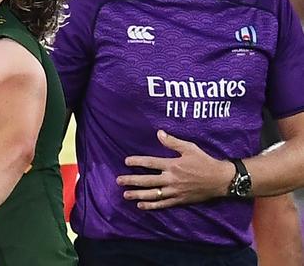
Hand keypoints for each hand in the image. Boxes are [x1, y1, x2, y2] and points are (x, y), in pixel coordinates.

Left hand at [116, 130, 235, 209]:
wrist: (220, 180)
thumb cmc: (204, 161)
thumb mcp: (190, 148)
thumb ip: (173, 142)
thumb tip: (159, 133)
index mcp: (173, 165)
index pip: (151, 163)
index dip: (137, 162)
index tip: (126, 161)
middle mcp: (171, 179)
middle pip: (148, 180)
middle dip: (132, 180)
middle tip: (118, 180)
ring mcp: (175, 191)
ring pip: (153, 194)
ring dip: (138, 194)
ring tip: (125, 194)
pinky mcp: (179, 200)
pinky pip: (163, 204)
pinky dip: (151, 205)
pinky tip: (141, 206)